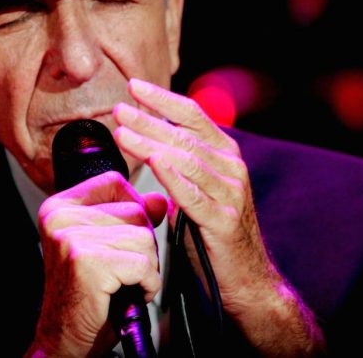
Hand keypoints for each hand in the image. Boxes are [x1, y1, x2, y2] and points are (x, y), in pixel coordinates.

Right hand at [29, 170, 166, 356]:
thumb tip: (160, 199)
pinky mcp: (87, 262)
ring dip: (145, 268)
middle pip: (135, 211)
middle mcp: (60, 216)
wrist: (64, 337)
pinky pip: (143, 264)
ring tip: (122, 283)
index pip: (114, 183)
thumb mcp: (105, 246)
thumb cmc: (85, 294)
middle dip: (141, 246)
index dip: (133, 209)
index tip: (124, 238)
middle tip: (119, 271)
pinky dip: (145, 284)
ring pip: (143, 237)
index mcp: (59, 206)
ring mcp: (71, 237)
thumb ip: (130, 218)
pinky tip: (126, 293)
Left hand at [112, 78, 324, 354]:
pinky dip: (173, 177)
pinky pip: (194, 195)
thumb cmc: (210, 229)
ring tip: (122, 132)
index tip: (132, 85)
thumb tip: (141, 131)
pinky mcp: (223, 221)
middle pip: (184, 135)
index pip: (193, 115)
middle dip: (148, 119)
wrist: (244, 278)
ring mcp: (229, 194)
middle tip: (118, 109)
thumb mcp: (196, 186)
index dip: (162, 98)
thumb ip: (178, 159)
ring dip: (152, 143)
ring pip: (186, 161)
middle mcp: (231, 168)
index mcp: (224, 154)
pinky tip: (154, 162)